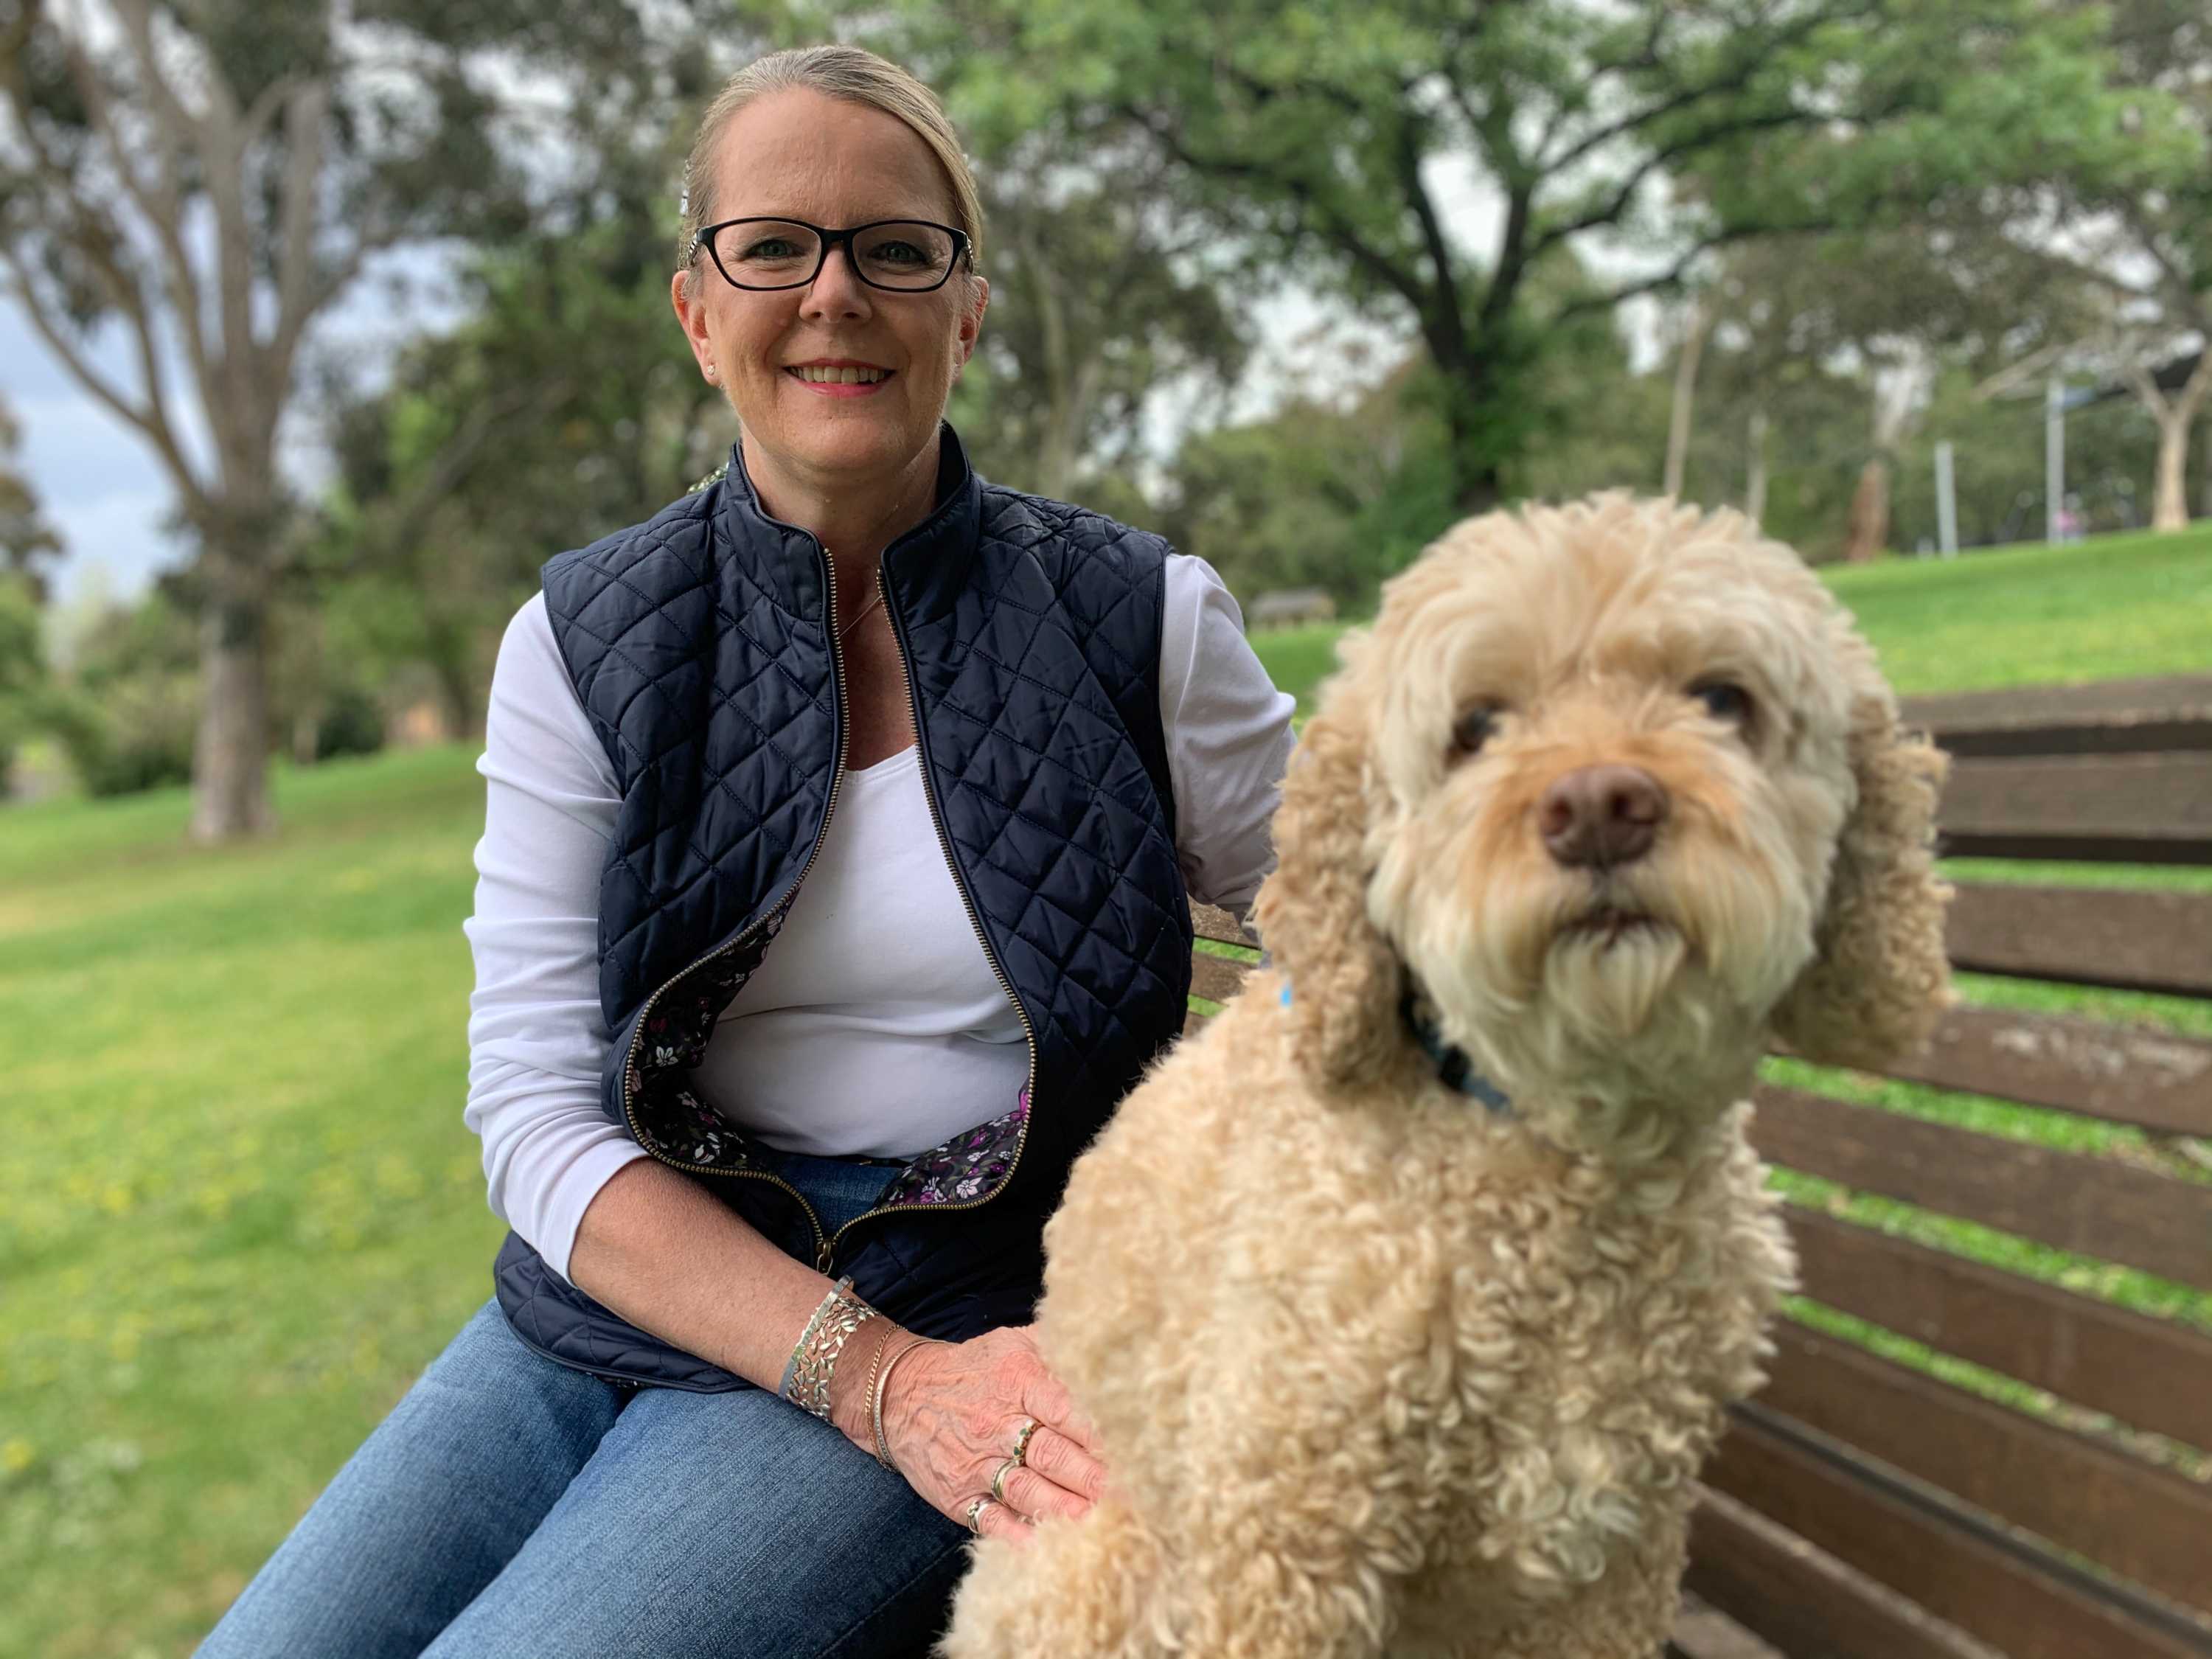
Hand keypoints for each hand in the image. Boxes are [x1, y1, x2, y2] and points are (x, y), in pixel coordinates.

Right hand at [876, 1326, 1106, 1544]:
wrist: (901, 1394)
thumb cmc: (972, 1370)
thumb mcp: (1012, 1343)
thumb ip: (1057, 1347)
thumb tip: (1106, 1347)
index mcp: (1017, 1381)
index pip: (1064, 1408)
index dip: (1099, 1431)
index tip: (1133, 1447)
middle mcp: (996, 1423)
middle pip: (1049, 1452)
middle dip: (1089, 1475)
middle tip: (1126, 1491)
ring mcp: (975, 1463)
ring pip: (1024, 1489)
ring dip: (1060, 1507)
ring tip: (1093, 1518)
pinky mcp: (957, 1495)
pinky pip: (988, 1519)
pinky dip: (1014, 1533)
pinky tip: (1040, 1543)